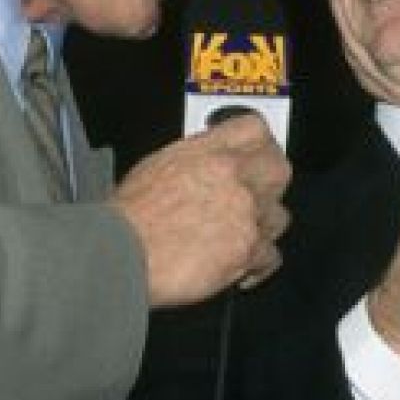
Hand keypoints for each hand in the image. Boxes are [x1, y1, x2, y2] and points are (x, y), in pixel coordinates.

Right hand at [115, 113, 291, 307]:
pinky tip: (241, 270)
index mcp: (208, 150)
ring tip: (239, 238)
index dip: (259, 145)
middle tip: (256, 199)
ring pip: (278, 217)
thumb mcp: (156, 166)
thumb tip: (209, 166)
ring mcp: (244, 212)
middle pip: (280, 170)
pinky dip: (258, 266)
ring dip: (262, 229)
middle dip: (270, 187)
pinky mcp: (247, 249)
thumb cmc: (125, 218)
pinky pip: (271, 256)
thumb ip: (195, 161)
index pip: (254, 129)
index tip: (256, 156)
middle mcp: (232, 175)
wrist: (119, 253)